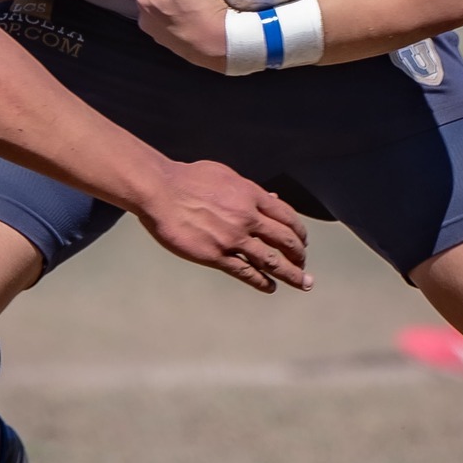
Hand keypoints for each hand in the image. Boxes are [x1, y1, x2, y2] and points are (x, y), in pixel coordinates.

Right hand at [136, 159, 311, 293]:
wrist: (159, 191)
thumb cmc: (186, 179)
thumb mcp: (223, 175)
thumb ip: (249, 189)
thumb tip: (272, 198)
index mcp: (250, 195)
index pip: (286, 217)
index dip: (299, 231)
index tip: (302, 241)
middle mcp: (247, 217)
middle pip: (285, 240)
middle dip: (299, 254)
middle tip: (304, 263)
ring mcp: (232, 238)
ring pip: (271, 260)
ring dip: (291, 273)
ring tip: (302, 282)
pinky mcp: (216, 255)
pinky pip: (246, 272)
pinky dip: (262, 281)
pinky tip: (270, 287)